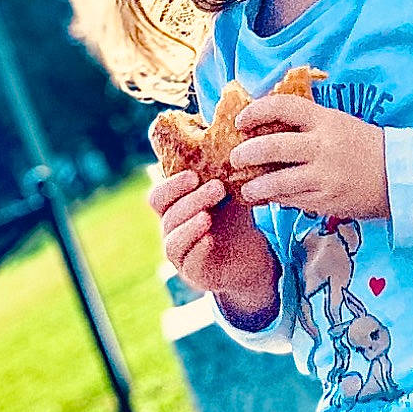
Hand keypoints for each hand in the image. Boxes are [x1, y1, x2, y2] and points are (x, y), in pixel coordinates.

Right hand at [147, 168, 279, 323]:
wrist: (253, 255)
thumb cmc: (235, 220)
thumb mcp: (230, 195)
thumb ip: (223, 174)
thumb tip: (227, 138)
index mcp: (176, 208)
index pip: (159, 196)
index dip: (171, 185)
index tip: (194, 175)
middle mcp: (172, 230)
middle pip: (167, 214)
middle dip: (190, 200)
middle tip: (218, 187)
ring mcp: (181, 254)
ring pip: (173, 240)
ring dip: (189, 225)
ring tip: (207, 216)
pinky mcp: (194, 273)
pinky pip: (188, 262)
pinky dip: (197, 249)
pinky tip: (210, 239)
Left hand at [231, 94, 390, 220]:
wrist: (398, 176)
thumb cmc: (365, 146)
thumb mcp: (338, 124)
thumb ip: (308, 125)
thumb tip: (267, 128)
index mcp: (325, 120)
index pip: (282, 106)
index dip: (255, 111)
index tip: (242, 121)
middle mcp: (322, 146)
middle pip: (272, 147)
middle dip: (246, 153)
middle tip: (235, 158)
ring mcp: (323, 175)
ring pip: (277, 181)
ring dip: (256, 186)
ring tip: (247, 190)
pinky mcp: (326, 200)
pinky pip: (292, 200)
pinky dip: (277, 199)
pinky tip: (271, 199)